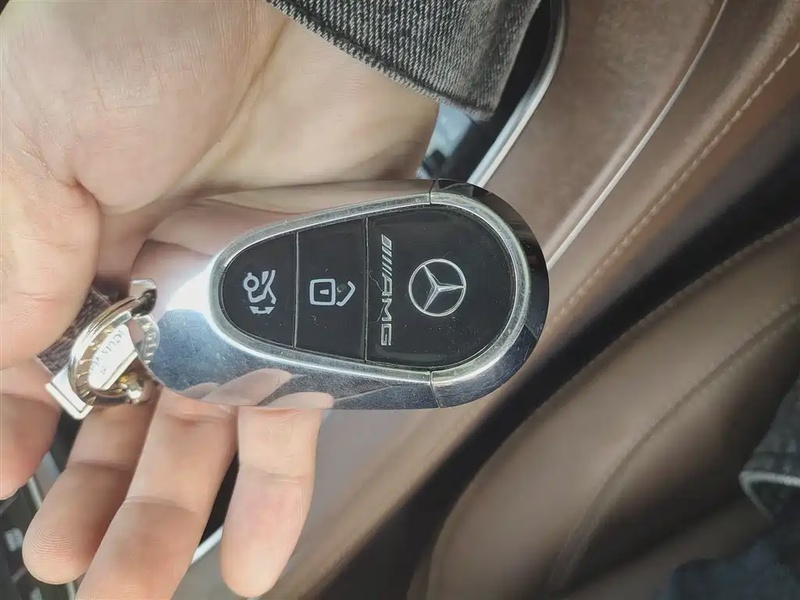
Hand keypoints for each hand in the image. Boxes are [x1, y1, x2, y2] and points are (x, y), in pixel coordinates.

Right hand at [0, 1, 436, 596]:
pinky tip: (250, 559)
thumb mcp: (28, 140)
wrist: (304, 2)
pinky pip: (299, 405)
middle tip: (79, 573)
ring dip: (169, 516)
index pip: (32, 362)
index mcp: (68, 233)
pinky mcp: (319, 296)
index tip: (7, 495)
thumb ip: (8, 263)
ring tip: (131, 590)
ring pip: (204, 426)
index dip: (19, 433)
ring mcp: (242, 290)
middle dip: (95, 499)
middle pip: (123, 412)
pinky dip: (275, 487)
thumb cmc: (146, 31)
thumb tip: (0, 378)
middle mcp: (154, 272)